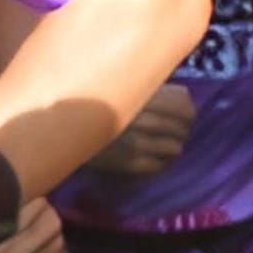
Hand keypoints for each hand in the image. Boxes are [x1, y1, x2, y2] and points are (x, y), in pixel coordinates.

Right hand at [81, 78, 196, 183]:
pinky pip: (158, 166)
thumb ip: (149, 89)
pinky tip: (155, 159)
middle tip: (176, 133)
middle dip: (181, 132)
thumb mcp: (122, 87)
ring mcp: (138, 143)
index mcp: (143, 97)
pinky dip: (161, 163)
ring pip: (174, 149)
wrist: (63, 128)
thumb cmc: (93, 102)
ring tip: (165, 146)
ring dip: (172, 147)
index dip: (189, 114)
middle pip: (180, 130)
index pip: (184, 109)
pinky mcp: (130, 163)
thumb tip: (181, 95)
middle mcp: (144, 120)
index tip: (185, 116)